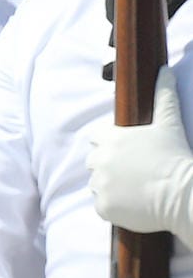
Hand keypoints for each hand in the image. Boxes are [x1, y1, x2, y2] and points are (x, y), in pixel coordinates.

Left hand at [87, 66, 192, 247]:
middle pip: (93, 162)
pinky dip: (114, 206)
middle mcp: (99, 161)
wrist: (184, 194)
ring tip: (137, 187)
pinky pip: (102, 205)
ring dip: (111, 186)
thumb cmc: (177, 157)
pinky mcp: (103, 207)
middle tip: (135, 172)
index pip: (95, 138)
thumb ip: (164, 96)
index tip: (126, 152)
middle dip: (109, 166)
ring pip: (98, 184)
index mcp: (109, 139)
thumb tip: (165, 70)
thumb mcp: (170, 123)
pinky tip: (134, 203)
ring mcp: (99, 185)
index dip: (109, 144)